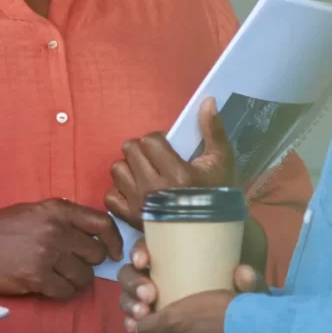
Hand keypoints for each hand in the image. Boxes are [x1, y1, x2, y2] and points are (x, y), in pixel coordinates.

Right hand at [0, 200, 121, 301]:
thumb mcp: (31, 212)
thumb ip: (61, 219)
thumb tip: (90, 235)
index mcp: (56, 210)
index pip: (102, 223)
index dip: (113, 240)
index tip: (114, 252)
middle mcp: (55, 230)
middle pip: (95, 253)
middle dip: (88, 263)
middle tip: (72, 265)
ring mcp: (47, 254)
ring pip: (83, 276)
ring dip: (74, 280)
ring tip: (57, 277)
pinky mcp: (36, 278)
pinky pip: (65, 292)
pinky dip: (61, 292)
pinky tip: (48, 287)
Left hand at [105, 96, 239, 228]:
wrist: (212, 231)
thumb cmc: (217, 193)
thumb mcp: (221, 160)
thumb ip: (213, 129)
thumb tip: (207, 100)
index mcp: (177, 174)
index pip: (150, 140)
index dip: (159, 139)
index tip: (168, 149)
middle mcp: (154, 189)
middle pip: (130, 149)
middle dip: (143, 150)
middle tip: (156, 160)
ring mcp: (140, 204)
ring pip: (117, 169)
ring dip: (129, 168)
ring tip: (145, 174)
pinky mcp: (130, 218)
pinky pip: (110, 195)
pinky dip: (119, 190)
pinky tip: (135, 190)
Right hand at [118, 239, 264, 325]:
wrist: (240, 332)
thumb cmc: (238, 303)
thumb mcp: (248, 292)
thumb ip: (251, 284)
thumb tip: (244, 274)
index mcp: (175, 260)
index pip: (149, 248)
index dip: (140, 252)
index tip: (146, 261)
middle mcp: (157, 277)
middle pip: (131, 274)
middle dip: (134, 283)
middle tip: (148, 296)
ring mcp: (150, 302)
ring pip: (128, 298)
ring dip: (129, 305)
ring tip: (142, 315)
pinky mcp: (151, 325)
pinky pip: (133, 322)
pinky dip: (131, 324)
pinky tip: (135, 330)